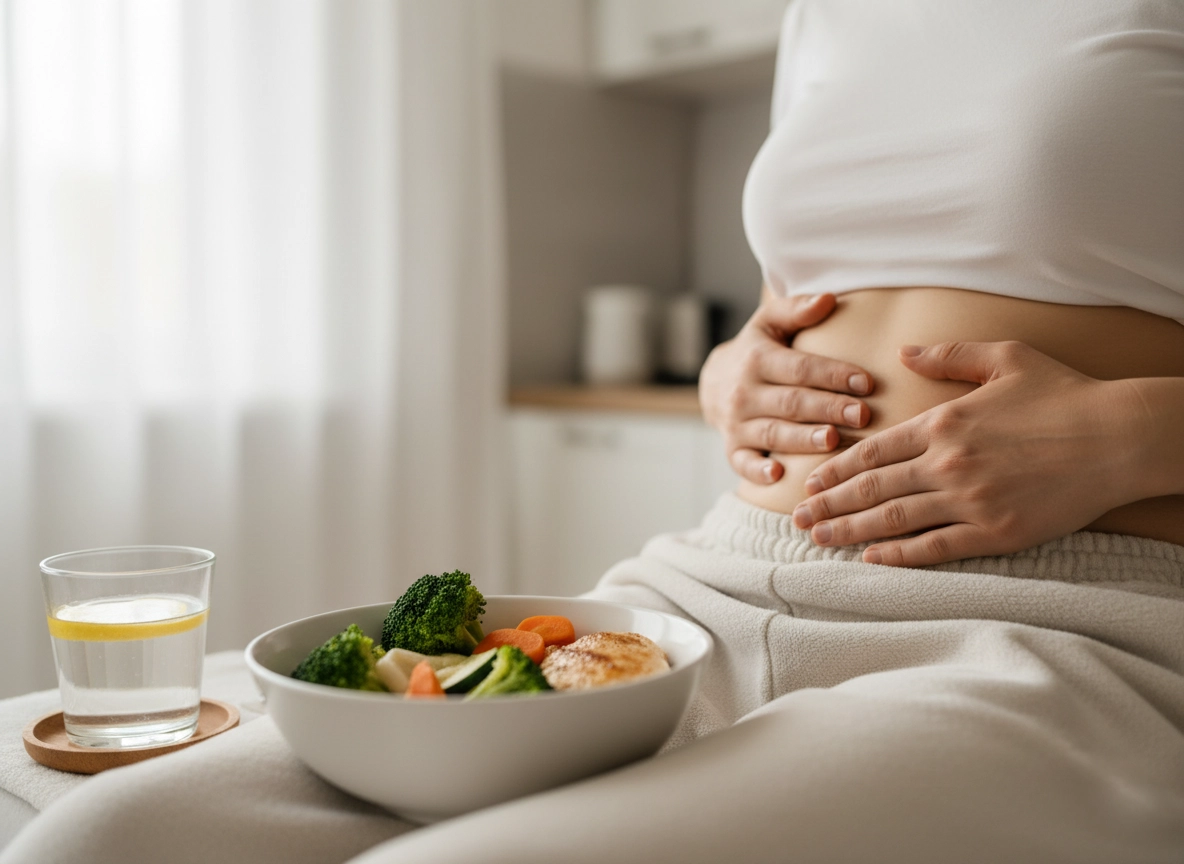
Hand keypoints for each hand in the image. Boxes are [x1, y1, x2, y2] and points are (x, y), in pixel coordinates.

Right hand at [699, 293, 873, 484]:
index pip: (800, 368)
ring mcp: (736, 423)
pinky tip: (779, 476)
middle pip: (791, 402)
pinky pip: (742, 463)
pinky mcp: (732, 448)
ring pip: (773, 433)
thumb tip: (828, 299)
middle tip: (862, 415)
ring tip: (834, 440)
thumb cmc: (757, 349)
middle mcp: (744, 392)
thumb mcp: (769, 322)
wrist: (714, 381)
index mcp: (757, 359)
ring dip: (803, 439)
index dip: (833, 375)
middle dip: (827, 409)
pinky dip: (757, 472)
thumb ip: (796, 309)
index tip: (867, 382)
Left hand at [792, 341, 1140, 565]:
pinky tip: (871, 558)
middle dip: (830, 504)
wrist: (1119, 436)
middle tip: (797, 518)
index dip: (837, 469)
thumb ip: (949, 356)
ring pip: (893, 520)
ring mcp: (969, 500)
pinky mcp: (995, 531)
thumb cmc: (1064, 394)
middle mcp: (947, 463)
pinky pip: (935, 547)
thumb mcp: (1005, 357)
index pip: (874, 450)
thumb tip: (905, 352)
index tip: (811, 481)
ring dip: (850, 531)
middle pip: (872, 488)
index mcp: (944, 421)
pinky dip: (899, 555)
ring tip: (819, 539)